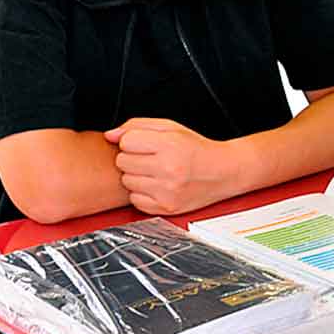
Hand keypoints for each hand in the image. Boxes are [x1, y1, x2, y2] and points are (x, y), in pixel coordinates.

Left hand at [104, 118, 236, 215]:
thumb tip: (109, 135)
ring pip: (127, 182)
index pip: (126, 141)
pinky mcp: (166, 207)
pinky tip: (158, 186)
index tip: (145, 144)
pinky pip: (135, 200)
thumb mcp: (171, 128)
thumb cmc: (197, 149)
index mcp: (170, 145)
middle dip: (133, 158)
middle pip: (123, 162)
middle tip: (151, 158)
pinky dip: (142, 194)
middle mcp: (169, 169)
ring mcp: (167, 191)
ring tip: (156, 172)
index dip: (133, 141)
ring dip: (137, 176)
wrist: (224, 171)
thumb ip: (137, 126)